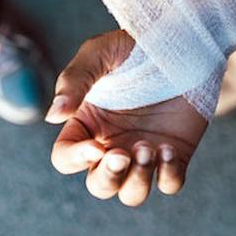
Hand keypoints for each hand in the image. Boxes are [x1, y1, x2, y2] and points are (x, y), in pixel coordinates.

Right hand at [45, 30, 206, 205]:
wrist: (182, 41)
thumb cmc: (134, 46)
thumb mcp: (99, 54)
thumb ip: (74, 81)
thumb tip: (53, 116)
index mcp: (87, 125)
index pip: (66, 158)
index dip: (75, 159)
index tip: (96, 146)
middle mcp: (113, 144)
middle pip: (99, 186)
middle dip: (107, 179)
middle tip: (121, 155)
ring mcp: (144, 152)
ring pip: (132, 193)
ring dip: (137, 181)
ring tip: (147, 148)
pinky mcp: (176, 152)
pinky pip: (170, 183)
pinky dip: (168, 175)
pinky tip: (168, 150)